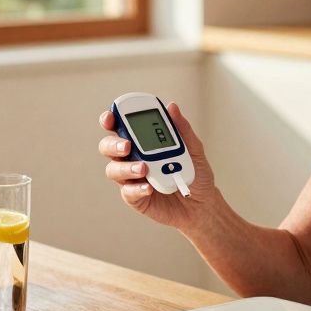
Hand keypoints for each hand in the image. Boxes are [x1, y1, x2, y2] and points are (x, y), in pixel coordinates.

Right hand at [98, 102, 217, 229]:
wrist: (202, 203)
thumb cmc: (195, 173)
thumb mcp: (193, 148)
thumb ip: (182, 129)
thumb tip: (172, 107)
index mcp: (142, 141)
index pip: (120, 127)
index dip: (110, 120)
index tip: (110, 117)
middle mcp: (132, 158)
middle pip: (108, 147)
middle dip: (113, 144)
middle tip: (127, 146)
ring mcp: (131, 178)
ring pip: (114, 169)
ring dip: (126, 167)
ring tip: (143, 168)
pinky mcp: (135, 197)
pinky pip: (128, 192)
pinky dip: (136, 188)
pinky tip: (149, 187)